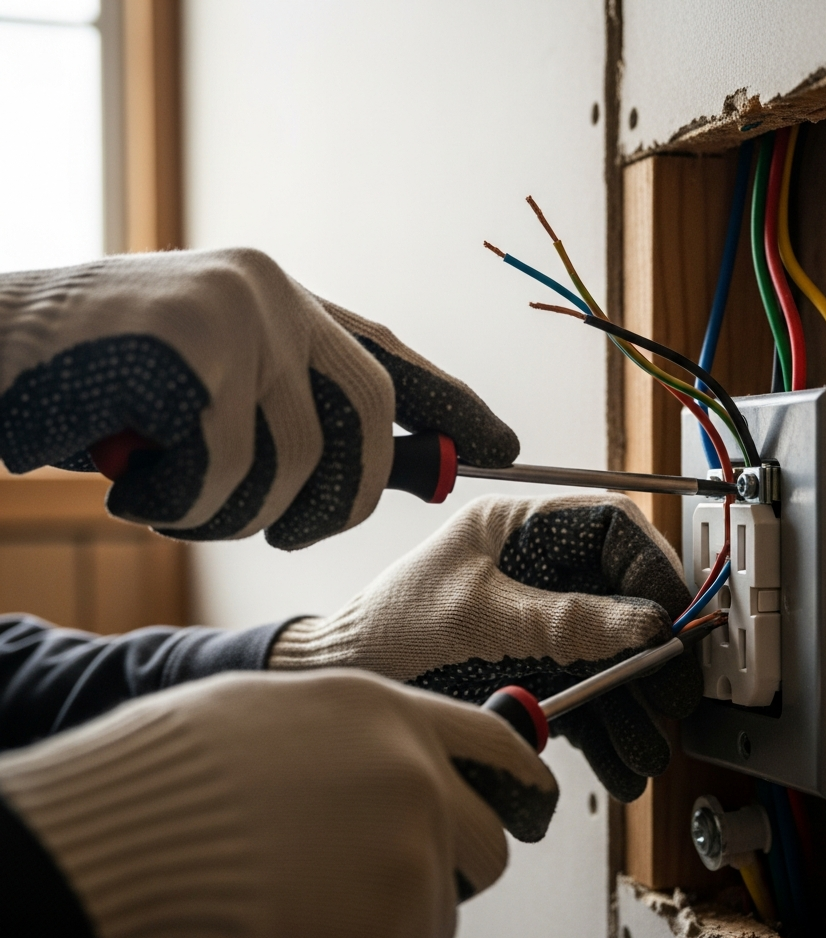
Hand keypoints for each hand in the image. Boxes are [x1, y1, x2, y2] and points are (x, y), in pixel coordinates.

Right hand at [0, 249, 516, 548]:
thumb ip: (301, 422)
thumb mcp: (213, 400)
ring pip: (292, 464)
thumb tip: (409, 472)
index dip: (452, 406)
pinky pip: (227, 474)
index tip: (504, 445)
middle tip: (294, 532)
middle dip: (340, 500)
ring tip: (170, 496)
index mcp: (282, 302)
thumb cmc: (99, 388)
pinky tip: (131, 484)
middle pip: (369, 420)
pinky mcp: (193, 350)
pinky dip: (181, 506)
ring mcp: (235, 315)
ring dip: (232, 514)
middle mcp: (271, 295)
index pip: (392, 357)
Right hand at [0, 668, 555, 937]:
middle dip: (449, 869)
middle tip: (380, 880)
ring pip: (441, 910)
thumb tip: (390, 762)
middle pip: (488, 844)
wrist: (128, 836)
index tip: (532, 802)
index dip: (521, 779)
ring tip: (311, 905)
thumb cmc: (177, 771)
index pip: (498, 746)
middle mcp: (420, 777)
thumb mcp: (278, 713)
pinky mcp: (393, 932)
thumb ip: (353, 736)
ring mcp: (414, 853)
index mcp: (391, 715)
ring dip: (394, 921)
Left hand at [270, 493, 703, 801]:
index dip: (653, 567)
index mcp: (521, 529)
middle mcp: (538, 569)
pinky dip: (604, 727)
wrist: (350, 681)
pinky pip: (584, 690)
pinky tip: (618, 760)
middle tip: (672, 694)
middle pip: (622, 597)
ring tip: (645, 747)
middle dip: (651, 651)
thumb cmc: (391, 628)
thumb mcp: (478, 617)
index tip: (676, 616)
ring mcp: (539, 619)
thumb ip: (561, 620)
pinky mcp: (534, 663)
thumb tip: (644, 622)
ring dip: (632, 703)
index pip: (611, 527)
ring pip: (610, 652)